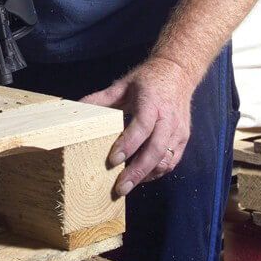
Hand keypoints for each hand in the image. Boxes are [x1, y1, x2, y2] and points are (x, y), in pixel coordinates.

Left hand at [80, 56, 194, 195]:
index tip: (113, 159)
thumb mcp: (123, 85)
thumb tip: (77, 108)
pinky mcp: (183, 138)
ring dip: (147, 175)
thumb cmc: (148, 79)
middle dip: (138, 171)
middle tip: (120, 188)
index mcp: (152, 102)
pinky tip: (141, 177)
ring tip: (127, 185)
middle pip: (156, 149)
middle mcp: (168, 118)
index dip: (128, 144)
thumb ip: (101, 99)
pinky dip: (157, 172)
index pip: (142, 126)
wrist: (178, 73)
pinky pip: (172, 161)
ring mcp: (178, 130)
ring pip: (166, 160)